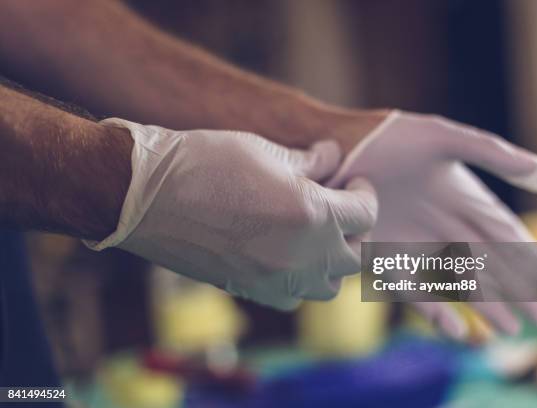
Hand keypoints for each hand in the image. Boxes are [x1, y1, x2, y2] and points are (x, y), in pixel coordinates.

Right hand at [85, 119, 377, 309]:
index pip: (365, 214)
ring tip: (318, 235)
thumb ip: (310, 161)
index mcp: (312, 215)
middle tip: (339, 207)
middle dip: (354, 230)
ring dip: (332, 261)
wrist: (144, 196)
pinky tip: (288, 256)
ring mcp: (275, 280)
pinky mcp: (249, 291)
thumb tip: (333, 158)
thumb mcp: (265, 149)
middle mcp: (301, 256)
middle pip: (354, 256)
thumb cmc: (203, 163)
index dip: (365, 194)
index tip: (354, 183)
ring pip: (328, 286)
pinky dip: (301, 281)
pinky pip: (294, 298)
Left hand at [327, 110, 536, 337]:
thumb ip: (495, 155)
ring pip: (458, 281)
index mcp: (464, 198)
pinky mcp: (386, 257)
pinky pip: (415, 289)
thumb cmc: (395, 138)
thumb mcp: (447, 140)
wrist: (344, 147)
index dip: (528, 259)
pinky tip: (455, 329)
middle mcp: (444, 225)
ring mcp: (417, 243)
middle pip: (487, 264)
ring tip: (509, 330)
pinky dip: (435, 310)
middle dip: (516, 292)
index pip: (504, 234)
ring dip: (485, 306)